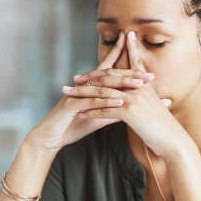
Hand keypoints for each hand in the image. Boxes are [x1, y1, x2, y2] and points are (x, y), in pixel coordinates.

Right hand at [24, 32, 160, 154]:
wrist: (50, 138)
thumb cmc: (73, 126)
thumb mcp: (98, 118)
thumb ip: (114, 111)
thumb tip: (132, 108)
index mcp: (91, 88)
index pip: (110, 71)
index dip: (124, 63)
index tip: (145, 62)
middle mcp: (84, 87)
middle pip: (110, 76)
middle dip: (131, 74)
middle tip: (150, 75)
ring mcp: (77, 95)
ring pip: (102, 86)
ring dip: (122, 85)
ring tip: (139, 86)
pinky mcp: (71, 106)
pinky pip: (91, 102)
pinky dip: (106, 102)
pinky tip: (120, 103)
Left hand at [67, 31, 189, 156]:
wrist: (174, 141)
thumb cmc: (165, 128)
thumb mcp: (156, 107)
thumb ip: (147, 98)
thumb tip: (140, 95)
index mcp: (145, 85)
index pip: (131, 63)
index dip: (122, 51)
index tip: (112, 44)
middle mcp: (139, 88)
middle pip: (110, 76)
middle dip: (90, 76)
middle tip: (75, 78)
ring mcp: (134, 98)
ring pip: (103, 92)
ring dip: (83, 94)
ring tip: (69, 95)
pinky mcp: (130, 112)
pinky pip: (105, 109)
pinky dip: (91, 111)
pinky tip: (80, 113)